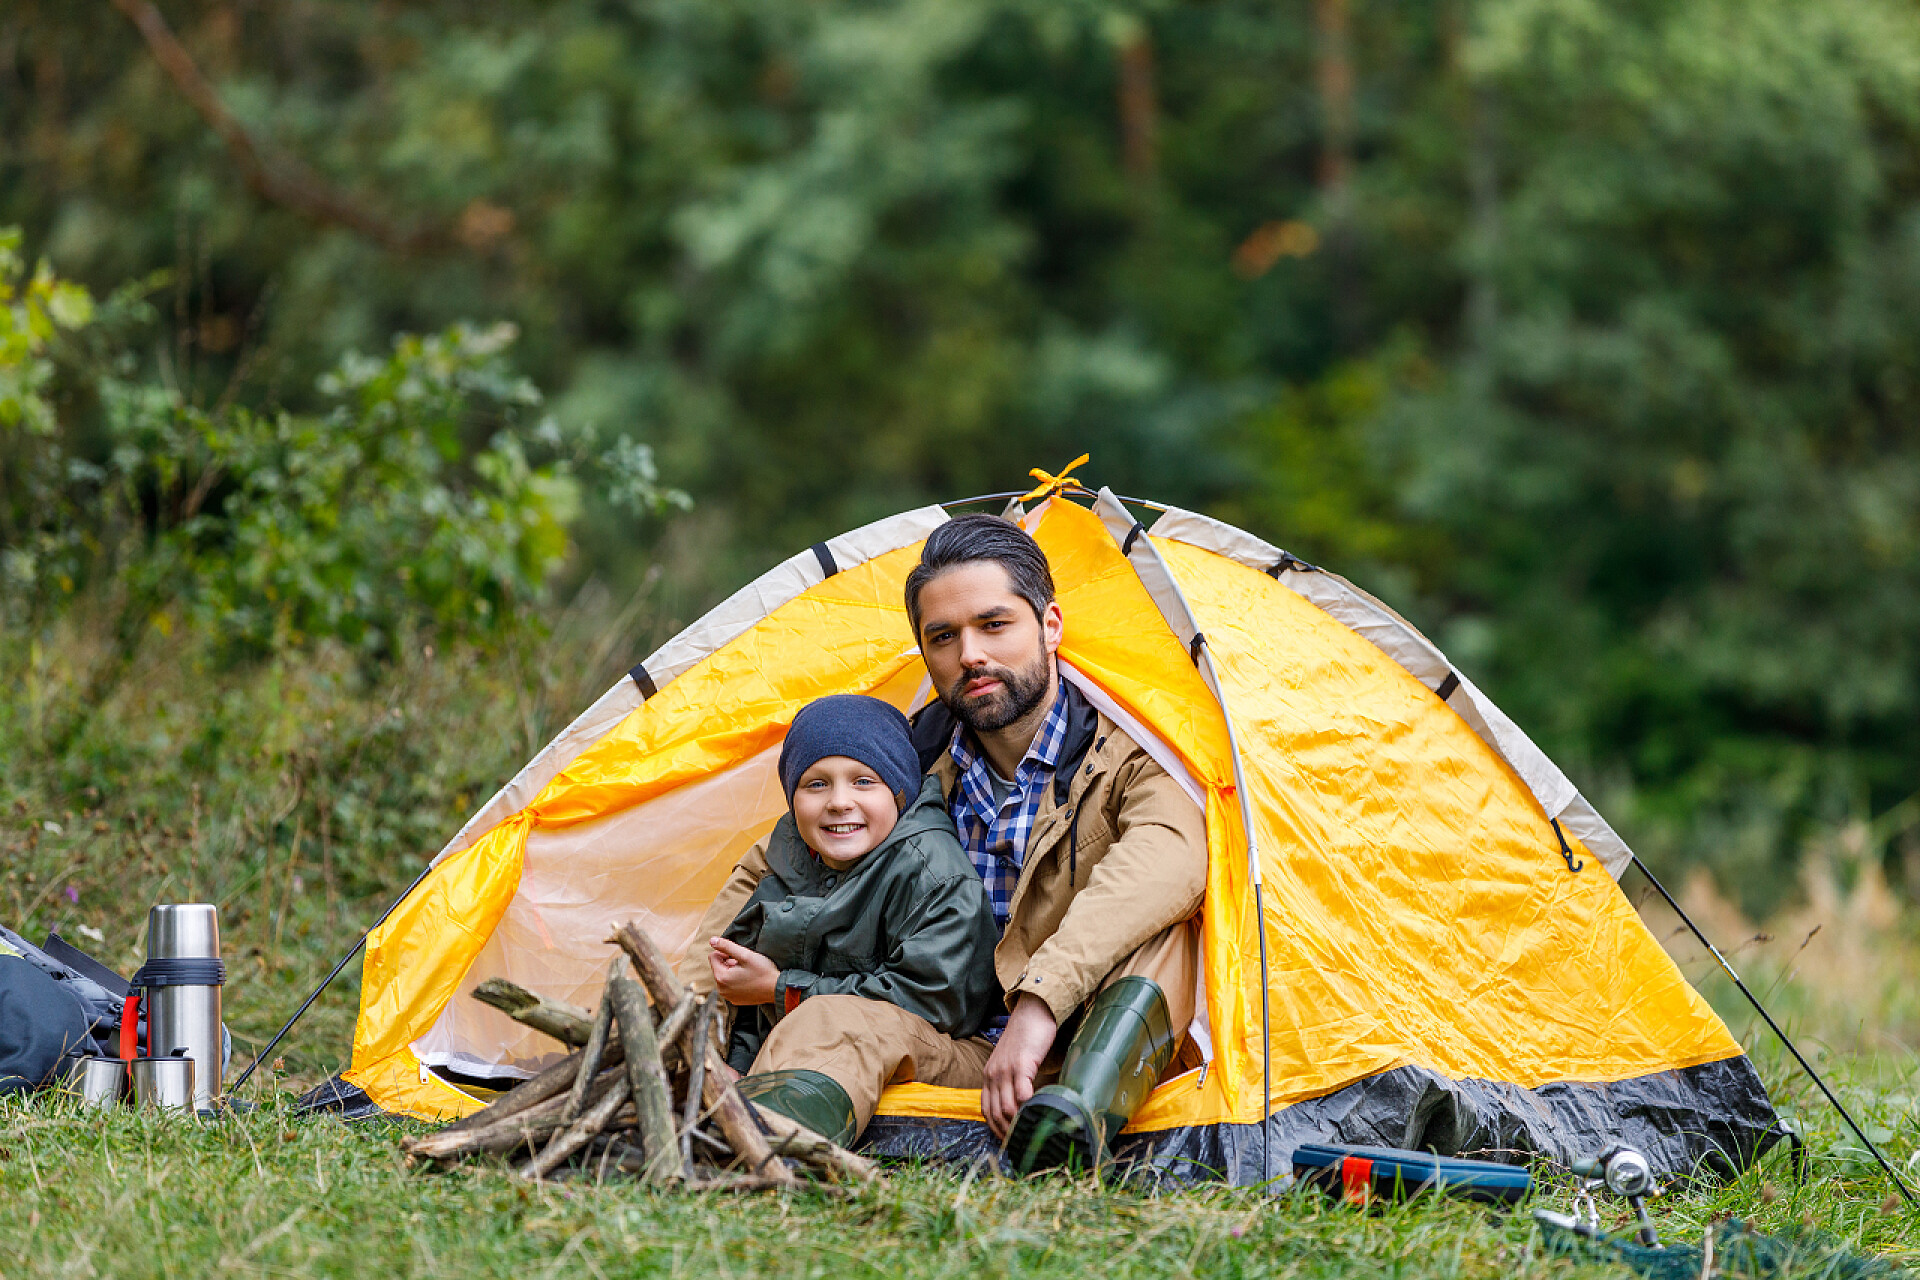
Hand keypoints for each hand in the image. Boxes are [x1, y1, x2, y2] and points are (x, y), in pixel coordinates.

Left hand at [708, 936, 778, 1005]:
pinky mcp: (735, 1000)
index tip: (738, 955)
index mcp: (721, 977)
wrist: (777, 989)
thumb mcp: (745, 955)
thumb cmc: (763, 971)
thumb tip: (712, 940)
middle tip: (744, 964)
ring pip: (724, 976)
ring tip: (747, 972)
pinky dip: (736, 981)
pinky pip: (730, 986)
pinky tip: (749, 980)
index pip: (712, 957)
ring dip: (733, 971)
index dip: (725, 952)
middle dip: (729, 962)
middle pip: (718, 967)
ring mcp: (728, 996)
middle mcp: (721, 989)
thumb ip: (727, 946)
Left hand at [981, 994, 1057, 1140]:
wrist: (1032, 1013)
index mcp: (988, 1076)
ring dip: (1018, 1124)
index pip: (986, 1110)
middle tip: (1021, 1143)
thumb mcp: (1010, 1063)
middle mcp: (993, 1075)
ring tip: (1030, 1133)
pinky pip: (1022, 1091)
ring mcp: (1006, 1070)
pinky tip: (1036, 1113)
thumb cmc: (1025, 1039)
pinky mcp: (1022, 1064)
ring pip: (1007, 1107)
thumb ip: (1010, 1082)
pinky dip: (1027, 1106)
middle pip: (995, 1113)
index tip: (1008, 1141)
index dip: (995, 1129)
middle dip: (1007, 1132)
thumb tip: (1020, 1107)